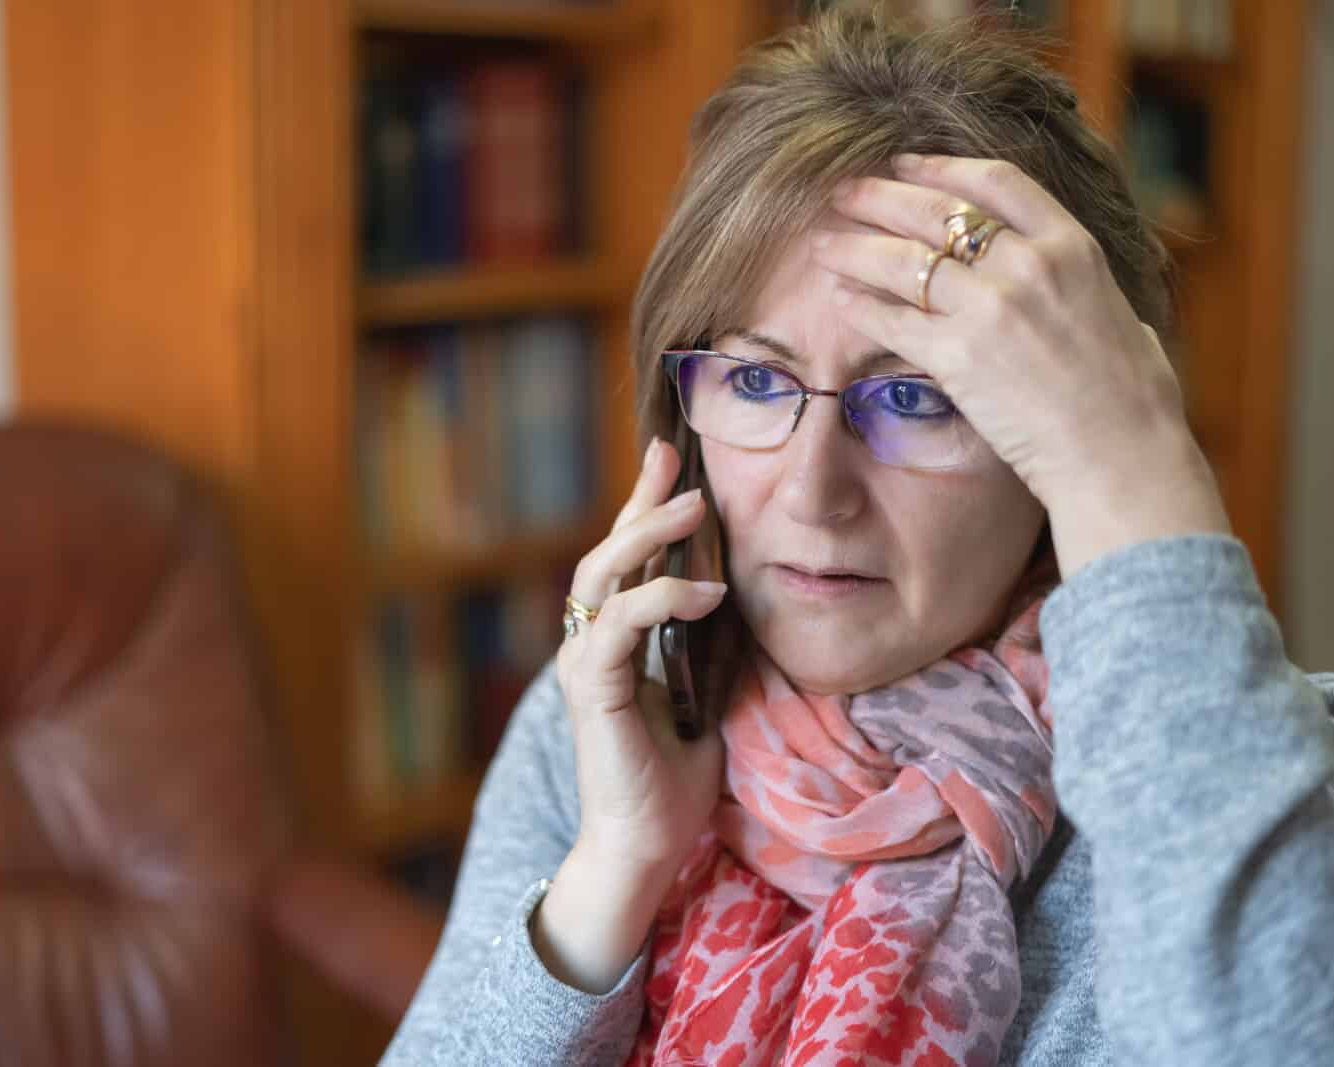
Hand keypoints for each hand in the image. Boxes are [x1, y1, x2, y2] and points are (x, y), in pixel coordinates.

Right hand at [556, 436, 726, 881]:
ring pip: (604, 573)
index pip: (628, 562)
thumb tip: (747, 596)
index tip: (673, 460)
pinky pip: (621, 623)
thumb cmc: (674, 779)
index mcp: (616, 642)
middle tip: (674, 457)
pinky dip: (662, 598)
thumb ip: (708, 646)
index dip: (645, 509)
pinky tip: (707, 591)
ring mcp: (586, 663)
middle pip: (607, 551)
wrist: (645, 844)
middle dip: (640, 501)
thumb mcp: (704, 693)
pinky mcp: (594, 687)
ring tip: (696, 505)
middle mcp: (591, 643)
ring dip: (649, 533)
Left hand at [811, 154, 1230, 575]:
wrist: (1120, 455)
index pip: (995, 181)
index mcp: (1071, 247)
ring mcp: (990, 309)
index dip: (941, 168)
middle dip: (881, 198)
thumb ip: (1086, 290)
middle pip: (935, 213)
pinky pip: (894, 321)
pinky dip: (861, 308)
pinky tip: (839, 301)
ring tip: (823, 245)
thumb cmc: (1135, 401)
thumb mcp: (1123, 315)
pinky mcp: (958, 357)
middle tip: (843, 193)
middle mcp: (1027, 265)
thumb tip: (1080, 288)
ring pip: (902, 261)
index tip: (905, 163)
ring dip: (855, 249)